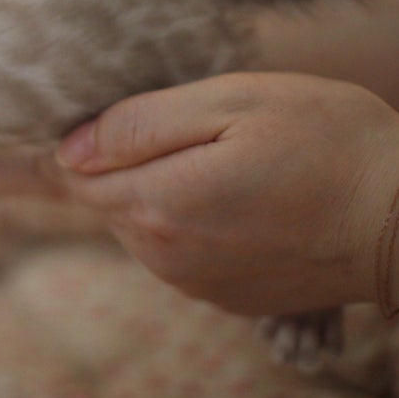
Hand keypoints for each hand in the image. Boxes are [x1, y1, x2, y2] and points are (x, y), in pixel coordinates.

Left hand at [55, 72, 398, 315]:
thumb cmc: (329, 143)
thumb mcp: (232, 102)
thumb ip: (140, 125)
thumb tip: (70, 149)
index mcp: (158, 203)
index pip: (74, 176)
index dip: (83, 142)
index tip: (112, 118)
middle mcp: (163, 254)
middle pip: (105, 201)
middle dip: (123, 164)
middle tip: (181, 129)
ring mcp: (193, 281)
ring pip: (137, 226)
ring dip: (155, 191)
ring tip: (214, 160)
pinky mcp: (223, 295)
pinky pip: (174, 251)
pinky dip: (185, 222)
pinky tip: (232, 197)